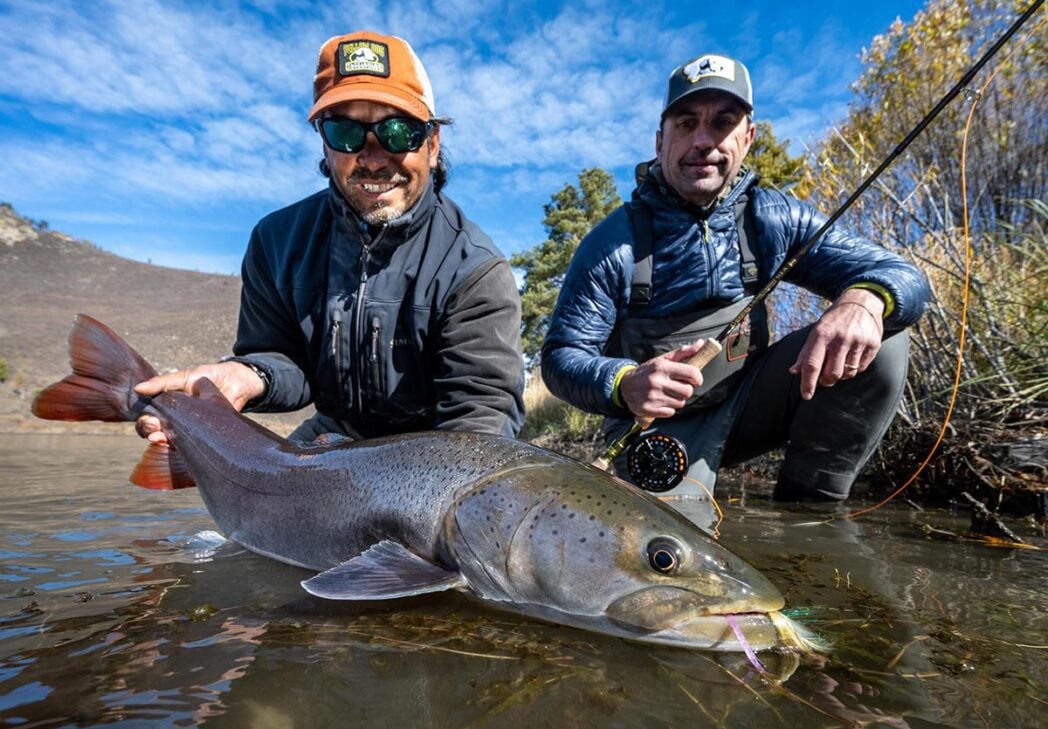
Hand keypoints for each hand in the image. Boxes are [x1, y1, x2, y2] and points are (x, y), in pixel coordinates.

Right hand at [133, 362, 265, 443]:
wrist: (237, 382)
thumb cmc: (210, 376)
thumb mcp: (184, 377)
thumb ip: (162, 383)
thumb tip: (138, 389)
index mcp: (168, 405)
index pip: (149, 417)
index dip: (144, 421)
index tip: (148, 419)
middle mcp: (175, 420)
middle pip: (154, 431)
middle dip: (149, 431)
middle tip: (153, 427)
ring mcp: (188, 430)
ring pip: (168, 440)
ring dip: (160, 440)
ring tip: (159, 437)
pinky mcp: (203, 436)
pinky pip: (187, 446)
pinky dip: (177, 446)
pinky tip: (173, 443)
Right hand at [619, 341, 705, 419]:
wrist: (625, 385)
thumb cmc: (648, 372)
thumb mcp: (663, 359)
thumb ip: (683, 352)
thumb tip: (701, 343)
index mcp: (662, 367)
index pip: (692, 373)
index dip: (697, 378)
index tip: (694, 380)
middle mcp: (657, 382)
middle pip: (688, 391)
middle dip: (687, 390)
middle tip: (679, 387)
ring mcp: (652, 397)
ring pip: (680, 403)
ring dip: (678, 400)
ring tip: (669, 394)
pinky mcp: (648, 409)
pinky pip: (670, 412)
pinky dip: (668, 409)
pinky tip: (661, 402)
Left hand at [789, 290, 884, 398]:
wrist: (861, 302)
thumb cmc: (834, 321)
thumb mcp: (816, 331)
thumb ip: (806, 353)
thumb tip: (794, 371)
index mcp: (822, 334)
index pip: (812, 364)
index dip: (808, 383)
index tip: (806, 395)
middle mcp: (841, 338)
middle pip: (831, 374)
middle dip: (826, 381)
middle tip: (825, 378)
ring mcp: (858, 341)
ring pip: (848, 373)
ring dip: (841, 375)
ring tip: (839, 363)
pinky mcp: (873, 344)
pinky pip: (861, 368)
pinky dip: (854, 368)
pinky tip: (852, 357)